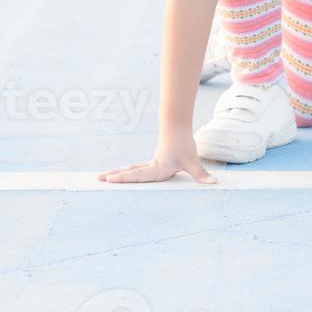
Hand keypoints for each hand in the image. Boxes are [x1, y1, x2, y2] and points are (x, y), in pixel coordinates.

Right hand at [98, 135, 216, 184]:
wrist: (177, 128)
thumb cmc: (184, 145)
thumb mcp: (193, 161)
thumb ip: (201, 174)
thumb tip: (213, 183)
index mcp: (158, 167)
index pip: (139, 175)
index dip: (125, 178)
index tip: (111, 179)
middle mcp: (151, 166)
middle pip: (130, 172)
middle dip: (115, 176)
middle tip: (98, 179)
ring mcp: (148, 165)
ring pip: (129, 169)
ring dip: (116, 173)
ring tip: (100, 178)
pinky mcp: (149, 164)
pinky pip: (133, 170)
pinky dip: (123, 173)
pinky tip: (114, 176)